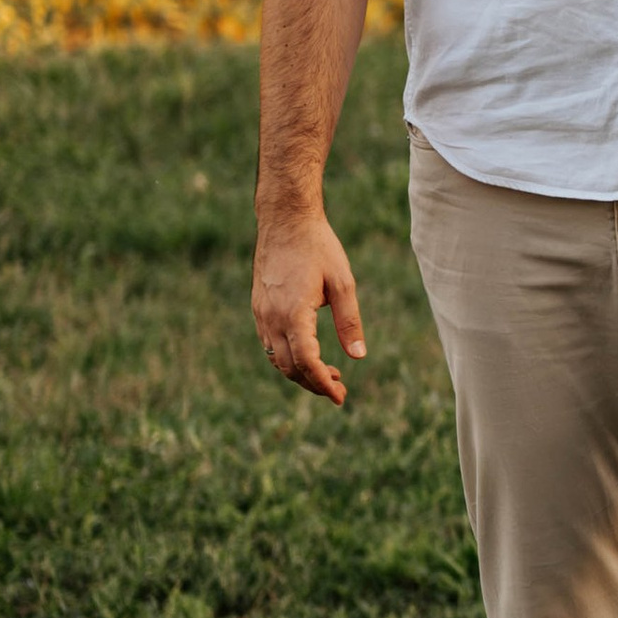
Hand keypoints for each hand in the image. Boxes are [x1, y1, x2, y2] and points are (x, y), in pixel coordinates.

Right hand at [253, 204, 365, 402]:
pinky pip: (270, 344)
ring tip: (329, 374)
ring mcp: (261, 314)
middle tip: (340, 389)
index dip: (323, 383)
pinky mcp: (259, 308)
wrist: (285, 220)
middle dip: (314, 384)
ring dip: (300, 373)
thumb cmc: (318, 247)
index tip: (340, 397)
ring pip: (277, 359)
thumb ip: (349, 321)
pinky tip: (308, 355)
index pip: (307, 362)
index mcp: (293, 313)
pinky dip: (288, 358)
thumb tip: (359, 356)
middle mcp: (272, 318)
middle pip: (290, 367)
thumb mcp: (342, 282)